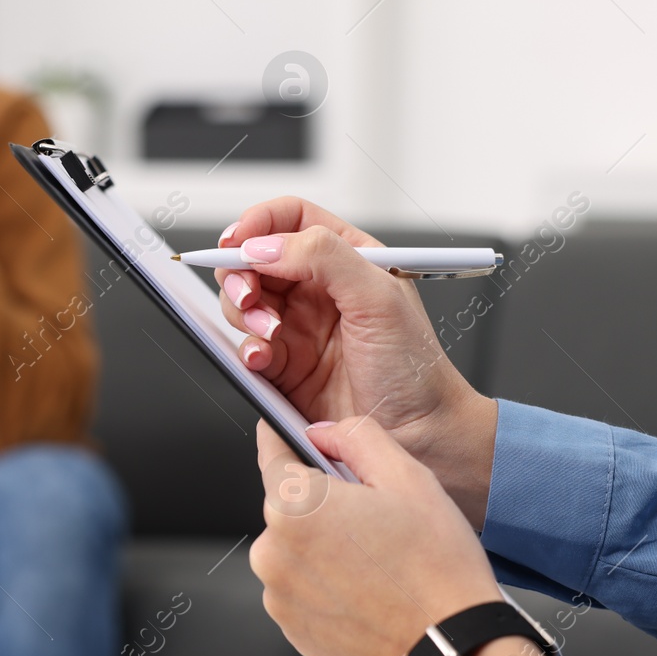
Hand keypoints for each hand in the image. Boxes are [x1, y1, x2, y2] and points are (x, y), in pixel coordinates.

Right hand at [216, 199, 498, 526]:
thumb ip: (323, 258)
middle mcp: (318, 289)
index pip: (290, 219)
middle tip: (248, 293)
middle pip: (255, 259)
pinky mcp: (284, 367)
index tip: (235, 241)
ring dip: (245, 312)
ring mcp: (298, 328)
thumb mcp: (378, 297)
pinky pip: (247, 347)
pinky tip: (264, 358)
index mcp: (347, 258)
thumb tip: (265, 245)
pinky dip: (247, 349)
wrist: (421, 436)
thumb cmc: (415, 370)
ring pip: (244, 302)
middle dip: (241, 272)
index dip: (257, 223)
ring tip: (269, 331)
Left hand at [250, 417, 503, 655]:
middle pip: (287, 505)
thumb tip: (322, 432)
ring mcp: (279, 595)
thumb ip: (356, 436)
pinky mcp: (291, 628)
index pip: (273, 454)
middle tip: (373, 518)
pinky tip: (367, 590)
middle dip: (321, 503)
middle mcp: (274, 551)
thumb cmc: (438, 571)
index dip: (290, 441)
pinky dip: (325, 583)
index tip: (295, 437)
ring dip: (322, 545)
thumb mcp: (408, 477)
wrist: (454, 650)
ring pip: (294, 548)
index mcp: (295, 506)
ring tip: (376, 561)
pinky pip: (300, 588)